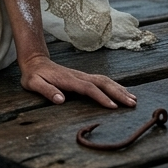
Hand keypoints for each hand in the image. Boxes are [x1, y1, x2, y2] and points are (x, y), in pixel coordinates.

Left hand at [19, 54, 136, 108]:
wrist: (35, 61)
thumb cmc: (33, 75)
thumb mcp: (33, 83)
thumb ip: (46, 91)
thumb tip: (60, 100)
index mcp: (68, 80)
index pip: (88, 88)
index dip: (101, 97)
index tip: (113, 106)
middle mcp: (78, 76)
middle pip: (102, 83)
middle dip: (118, 93)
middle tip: (132, 103)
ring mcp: (82, 75)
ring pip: (105, 80)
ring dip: (119, 89)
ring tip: (133, 99)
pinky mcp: (84, 77)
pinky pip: (102, 80)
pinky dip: (115, 86)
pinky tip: (123, 92)